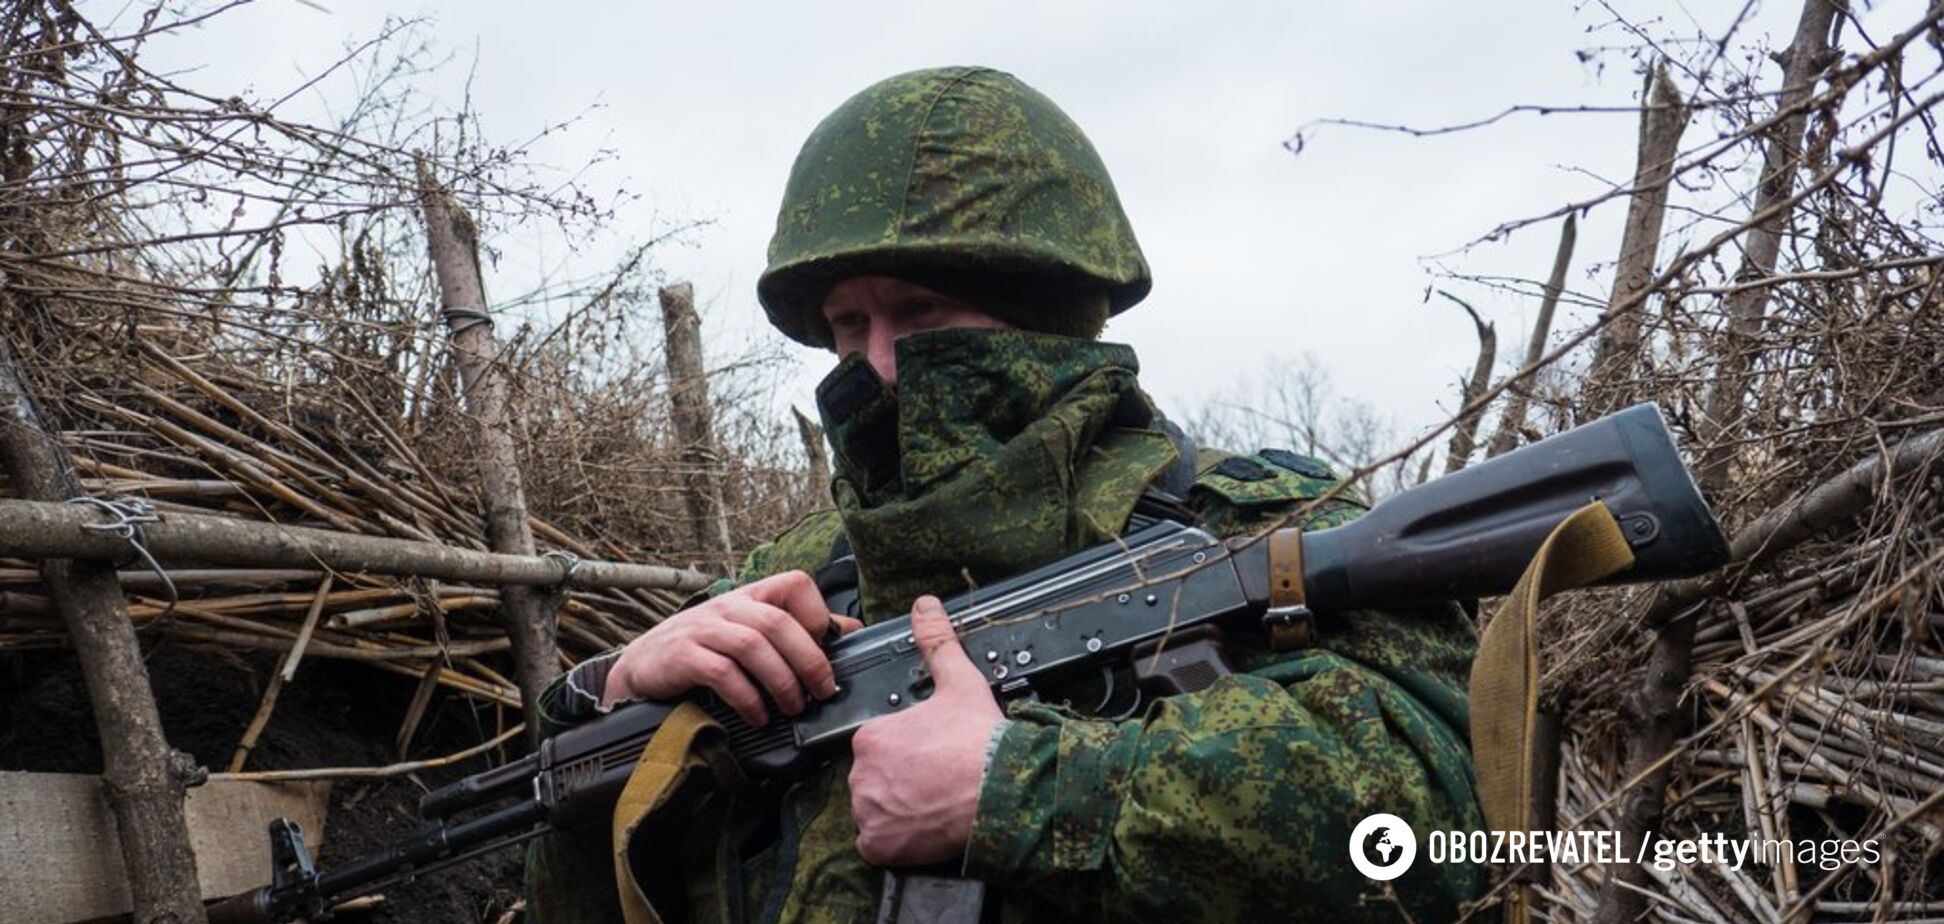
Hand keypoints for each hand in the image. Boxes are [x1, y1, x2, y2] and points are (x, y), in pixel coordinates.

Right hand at [603, 570, 860, 724]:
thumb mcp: (748, 632)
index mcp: (750, 596)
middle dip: (809, 660)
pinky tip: (758, 716)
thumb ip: (793, 630)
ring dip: (781, 681)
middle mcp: (729, 606)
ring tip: (793, 708)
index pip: (795, 584)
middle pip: (779, 622)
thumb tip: (850, 631)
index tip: (829, 649)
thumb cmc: (704, 651)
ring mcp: (703, 628)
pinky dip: (747, 697)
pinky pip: (722, 672)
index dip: (819, 614)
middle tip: (823, 692)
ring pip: (753, 645)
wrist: (642, 668)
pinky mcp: (682, 655)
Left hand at [849, 595, 1003, 866]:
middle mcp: (861, 774)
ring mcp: (869, 812)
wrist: (1007, 791)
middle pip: (874, 780)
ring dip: (897, 812)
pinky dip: (896, 842)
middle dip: (899, 782)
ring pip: (875, 812)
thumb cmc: (982, 741)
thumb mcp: (960, 683)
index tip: (931, 757)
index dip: (906, 753)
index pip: (877, 747)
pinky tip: (924, 828)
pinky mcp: (879, 846)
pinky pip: (877, 846)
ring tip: (934, 804)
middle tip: (935, 781)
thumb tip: (925, 606)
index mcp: (871, 736)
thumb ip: (936, 643)